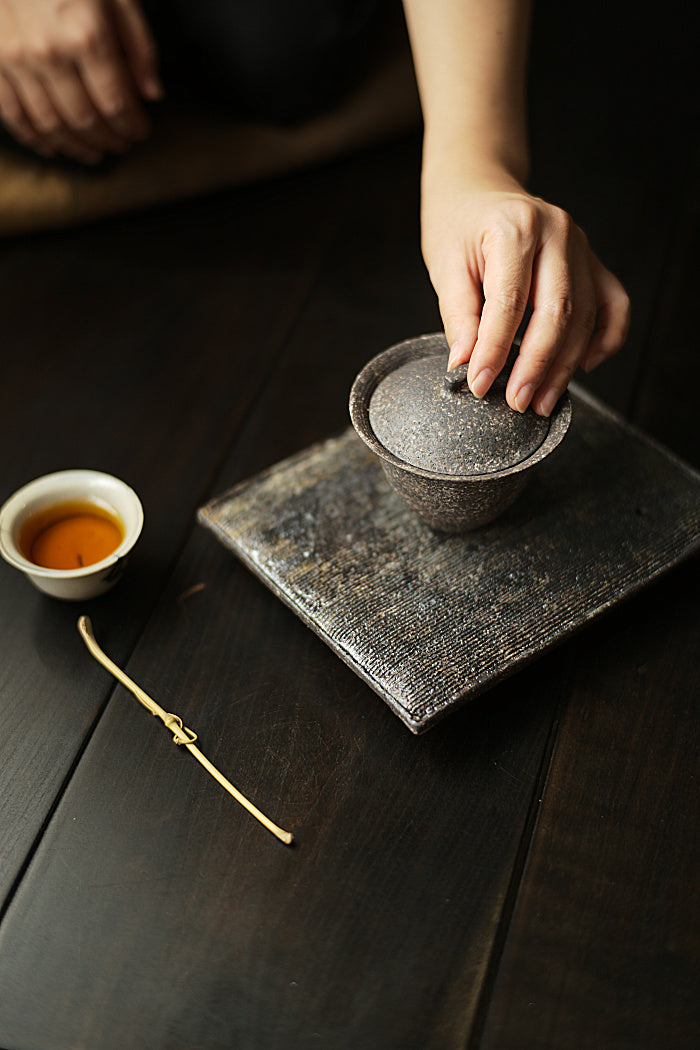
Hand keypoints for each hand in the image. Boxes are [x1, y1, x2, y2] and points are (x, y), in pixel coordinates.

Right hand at [0, 0, 161, 163]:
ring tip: (93, 152)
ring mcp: (16, 60)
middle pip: (87, 120)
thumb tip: (152, 92)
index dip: (132, 126)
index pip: (117, 104)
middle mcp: (50, 53)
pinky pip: (13, 114)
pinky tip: (52, 146)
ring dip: (76, 147)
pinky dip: (34, 138)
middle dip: (110, 139)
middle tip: (121, 144)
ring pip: (52, 125)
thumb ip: (138, 44)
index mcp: (87, 35)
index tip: (140, 132)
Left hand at [422, 168, 630, 414]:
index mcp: (515, 228)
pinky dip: (607, 338)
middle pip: (556, 311)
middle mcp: (557, 233)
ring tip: (541, 400)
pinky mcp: (593, 261)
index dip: (495, 350)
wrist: (478, 190)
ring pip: (584, 316)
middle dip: (537, 365)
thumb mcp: (445, 266)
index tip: (480, 383)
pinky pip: (613, 304)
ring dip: (564, 365)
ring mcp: (581, 246)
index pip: (509, 302)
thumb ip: (458, 316)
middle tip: (518, 402)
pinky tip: (586, 366)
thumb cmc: (458, 225)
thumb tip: (465, 363)